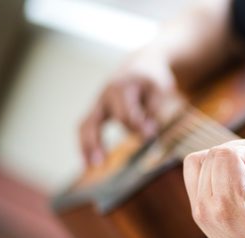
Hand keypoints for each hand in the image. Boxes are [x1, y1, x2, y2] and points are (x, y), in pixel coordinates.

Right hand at [79, 49, 184, 165]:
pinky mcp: (97, 111)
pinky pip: (86, 128)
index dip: (138, 127)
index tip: (151, 135)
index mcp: (122, 88)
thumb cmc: (152, 80)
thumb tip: (147, 134)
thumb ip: (154, 110)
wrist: (140, 65)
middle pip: (97, 121)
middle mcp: (105, 96)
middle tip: (104, 163)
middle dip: (99, 141)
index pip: (125, 114)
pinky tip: (88, 163)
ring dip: (87, 146)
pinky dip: (85, 145)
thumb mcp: (159, 90)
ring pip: (86, 125)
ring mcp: (98, 103)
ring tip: (91, 166)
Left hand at [183, 138, 244, 237]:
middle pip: (210, 155)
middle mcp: (207, 210)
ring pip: (196, 163)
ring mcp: (200, 213)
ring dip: (221, 158)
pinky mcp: (199, 215)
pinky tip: (235, 179)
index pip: (224, 156)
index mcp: (228, 207)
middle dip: (238, 152)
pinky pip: (195, 177)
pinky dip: (212, 169)